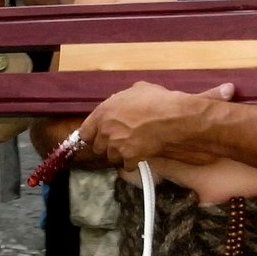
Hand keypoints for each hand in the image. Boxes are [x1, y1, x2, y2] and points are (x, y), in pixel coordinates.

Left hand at [82, 82, 234, 166]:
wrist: (171, 117)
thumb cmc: (156, 100)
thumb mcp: (137, 90)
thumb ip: (124, 98)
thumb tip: (126, 100)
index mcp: (103, 112)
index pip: (84, 132)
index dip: (92, 135)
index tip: (97, 137)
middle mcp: (106, 130)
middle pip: (98, 148)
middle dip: (108, 146)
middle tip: (120, 142)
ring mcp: (116, 145)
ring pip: (112, 158)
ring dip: (120, 155)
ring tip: (132, 148)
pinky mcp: (129, 157)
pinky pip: (126, 165)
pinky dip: (133, 163)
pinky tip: (141, 156)